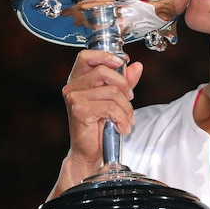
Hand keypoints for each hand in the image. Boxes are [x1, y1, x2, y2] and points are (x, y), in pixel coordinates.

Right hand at [60, 50, 143, 178]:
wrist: (89, 152)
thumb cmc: (99, 126)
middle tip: (130, 98)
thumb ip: (124, 81)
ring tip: (127, 119)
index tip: (122, 63)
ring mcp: (74, 98)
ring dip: (125, 107)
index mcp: (78, 79)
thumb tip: (136, 66)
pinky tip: (122, 126)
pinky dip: (122, 118)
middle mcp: (72, 87)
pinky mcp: (80, 111)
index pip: (86, 56)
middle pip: (103, 71)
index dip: (105, 56)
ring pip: (110, 91)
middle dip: (123, 84)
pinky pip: (110, 107)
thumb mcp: (114, 99)